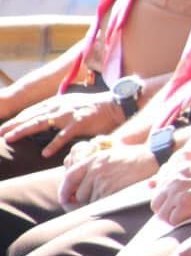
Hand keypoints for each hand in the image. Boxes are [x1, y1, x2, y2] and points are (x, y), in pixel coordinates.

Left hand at [0, 92, 123, 158]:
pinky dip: (54, 144)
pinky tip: (45, 153)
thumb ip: (59, 109)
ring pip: (41, 123)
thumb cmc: (95, 107)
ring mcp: (69, 114)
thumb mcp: (73, 103)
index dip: (18, 118)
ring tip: (10, 138)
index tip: (5, 126)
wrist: (116, 105)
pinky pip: (64, 136)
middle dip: (13, 124)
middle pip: (32, 116)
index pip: (33, 110)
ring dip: (24, 131)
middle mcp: (60, 106)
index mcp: (58, 101)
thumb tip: (46, 116)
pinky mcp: (80, 123)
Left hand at [59, 142, 156, 209]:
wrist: (152, 158)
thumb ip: (92, 166)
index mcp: (93, 159)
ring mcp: (104, 181)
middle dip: (84, 200)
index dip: (64, 190)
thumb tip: (75, 189)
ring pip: (90, 201)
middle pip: (79, 194)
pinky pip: (101, 204)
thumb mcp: (109, 154)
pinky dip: (105, 205)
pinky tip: (115, 197)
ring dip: (97, 203)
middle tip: (96, 198)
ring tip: (111, 193)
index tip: (65, 198)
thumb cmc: (132, 158)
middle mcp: (95, 170)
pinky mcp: (113, 190)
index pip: (70, 177)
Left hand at [149, 158, 190, 225]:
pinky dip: (181, 223)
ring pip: (162, 214)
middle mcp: (175, 179)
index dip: (166, 198)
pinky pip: (172, 221)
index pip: (158, 187)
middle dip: (167, 210)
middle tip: (185, 212)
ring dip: (174, 218)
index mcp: (179, 169)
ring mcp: (178, 191)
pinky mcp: (184, 204)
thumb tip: (150, 183)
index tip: (178, 202)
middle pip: (156, 203)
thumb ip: (175, 175)